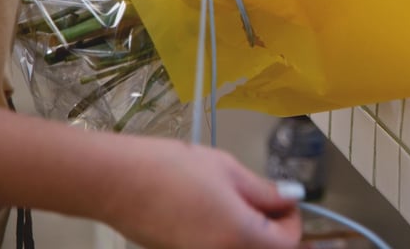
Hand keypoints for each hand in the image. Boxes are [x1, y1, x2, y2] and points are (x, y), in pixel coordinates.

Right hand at [104, 139, 301, 248]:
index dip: (292, 221)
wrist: (116, 183)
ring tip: (239, 202)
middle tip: (266, 200)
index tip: (284, 199)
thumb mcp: (227, 170)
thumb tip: (292, 197)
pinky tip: (218, 213)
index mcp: (239, 237)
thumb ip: (264, 191)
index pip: (287, 244)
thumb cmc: (173, 169)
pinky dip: (229, 239)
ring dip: (252, 235)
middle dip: (274, 231)